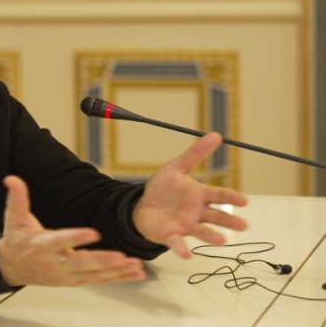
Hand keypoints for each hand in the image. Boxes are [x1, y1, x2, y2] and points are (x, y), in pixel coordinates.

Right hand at [0, 175, 144, 286]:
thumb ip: (17, 197)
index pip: (60, 241)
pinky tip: (134, 273)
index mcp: (42, 245)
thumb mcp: (14, 217)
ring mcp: (66, 274)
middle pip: (81, 263)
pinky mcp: (75, 281)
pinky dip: (118, 278)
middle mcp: (56, 262)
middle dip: (102, 261)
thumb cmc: (18, 241)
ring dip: (116, 271)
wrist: (12, 266)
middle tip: (121, 257)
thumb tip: (11, 179)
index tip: (93, 233)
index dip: (76, 237)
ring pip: (94, 274)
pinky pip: (99, 280)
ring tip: (135, 265)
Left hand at [133, 132, 248, 258]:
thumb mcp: (176, 167)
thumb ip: (195, 153)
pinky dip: (182, 248)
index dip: (231, 197)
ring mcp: (185, 225)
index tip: (244, 201)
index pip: (219, 195)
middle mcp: (196, 212)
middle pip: (216, 216)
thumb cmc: (163, 188)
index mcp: (199, 194)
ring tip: (221, 240)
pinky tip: (186, 253)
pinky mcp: (171, 235)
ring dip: (211, 236)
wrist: (142, 206)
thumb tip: (216, 135)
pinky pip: (177, 243)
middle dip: (229, 220)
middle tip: (243, 225)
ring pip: (201, 231)